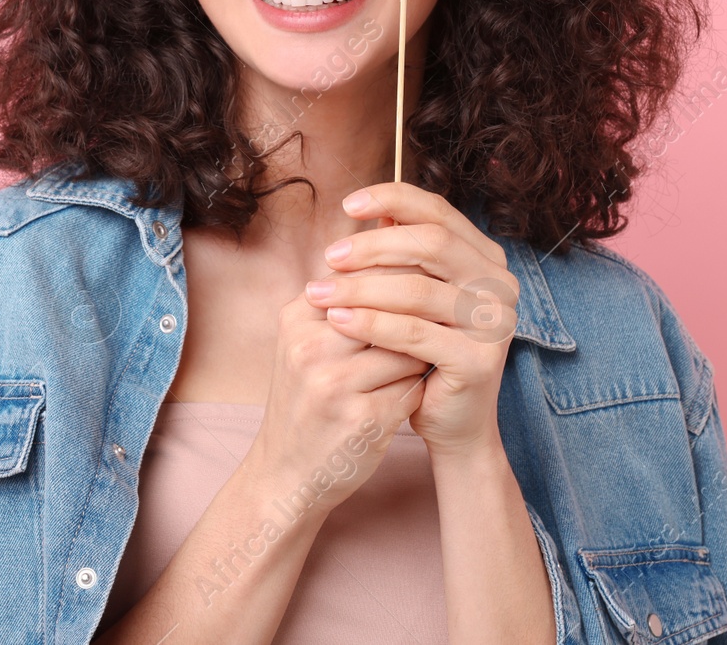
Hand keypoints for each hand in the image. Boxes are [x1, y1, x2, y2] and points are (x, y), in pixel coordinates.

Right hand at [242, 285, 432, 517]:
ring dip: (421, 355)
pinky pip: (413, 389)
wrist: (285, 474)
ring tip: (423, 360)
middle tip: (442, 318)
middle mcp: (311, 346)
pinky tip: (412, 396)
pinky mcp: (363, 419)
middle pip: (390, 307)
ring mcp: (334, 384)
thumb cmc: (306, 399)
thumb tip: (401, 252)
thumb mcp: (306, 342)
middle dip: (418, 315)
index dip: (402, 280)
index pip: (364, 276)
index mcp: (297, 317)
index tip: (427, 287)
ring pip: (408, 348)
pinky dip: (418, 390)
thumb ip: (344, 301)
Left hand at [306, 182, 520, 457]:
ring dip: (361, 288)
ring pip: (418, 289)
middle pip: (431, 244)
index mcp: (485, 258)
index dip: (393, 199)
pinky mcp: (479, 359)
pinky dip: (371, 323)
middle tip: (330, 256)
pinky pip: (415, 332)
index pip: (439, 213)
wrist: (450, 422)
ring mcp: (494, 321)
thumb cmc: (423, 353)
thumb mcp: (412, 297)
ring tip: (319, 293)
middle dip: (372, 246)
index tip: (348, 204)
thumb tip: (366, 208)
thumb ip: (399, 255)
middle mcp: (499, 284)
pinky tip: (338, 321)